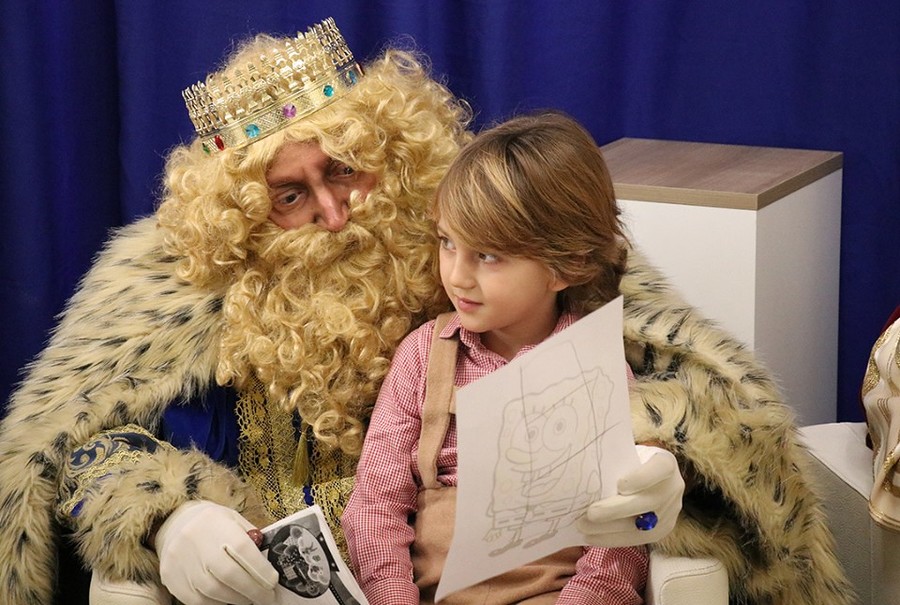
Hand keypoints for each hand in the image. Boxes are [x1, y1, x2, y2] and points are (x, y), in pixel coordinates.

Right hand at [155, 500, 278, 604]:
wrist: (175, 523)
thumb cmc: (214, 524)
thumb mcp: (235, 522)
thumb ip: (252, 541)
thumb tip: (270, 567)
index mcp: (215, 522)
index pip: (242, 549)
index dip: (260, 569)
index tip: (273, 582)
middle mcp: (195, 540)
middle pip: (228, 574)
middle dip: (252, 590)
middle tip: (267, 597)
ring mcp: (180, 561)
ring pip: (213, 591)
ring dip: (237, 598)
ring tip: (249, 598)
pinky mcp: (171, 578)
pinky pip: (197, 600)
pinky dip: (217, 602)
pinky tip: (228, 598)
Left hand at [576, 445, 683, 546]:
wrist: (648, 477)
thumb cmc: (629, 463)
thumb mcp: (625, 455)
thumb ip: (614, 462)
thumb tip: (583, 471)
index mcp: (666, 463)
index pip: (660, 468)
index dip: (642, 478)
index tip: (620, 485)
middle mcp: (674, 487)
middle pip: (648, 502)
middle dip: (617, 510)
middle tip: (590, 513)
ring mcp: (671, 511)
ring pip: (642, 525)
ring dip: (610, 529)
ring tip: (584, 527)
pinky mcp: (663, 530)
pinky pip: (638, 539)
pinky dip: (613, 539)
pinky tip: (593, 537)